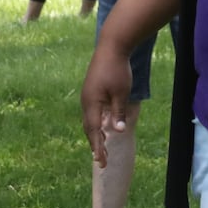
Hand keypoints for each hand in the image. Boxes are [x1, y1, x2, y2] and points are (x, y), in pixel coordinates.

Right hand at [80, 47, 134, 167]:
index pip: (93, 130)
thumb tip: (118, 131)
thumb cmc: (118, 69)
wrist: (111, 46)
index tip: (101, 161)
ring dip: (94, 135)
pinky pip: (91, 112)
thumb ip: (118, 112)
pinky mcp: (91, 90)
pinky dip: (95, 124)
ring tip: (101, 148)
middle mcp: (86, 101)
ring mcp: (87, 95)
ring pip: (89, 120)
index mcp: (92, 103)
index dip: (97, 146)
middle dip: (95, 144)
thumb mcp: (121, 92)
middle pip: (89, 127)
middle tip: (102, 161)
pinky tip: (101, 128)